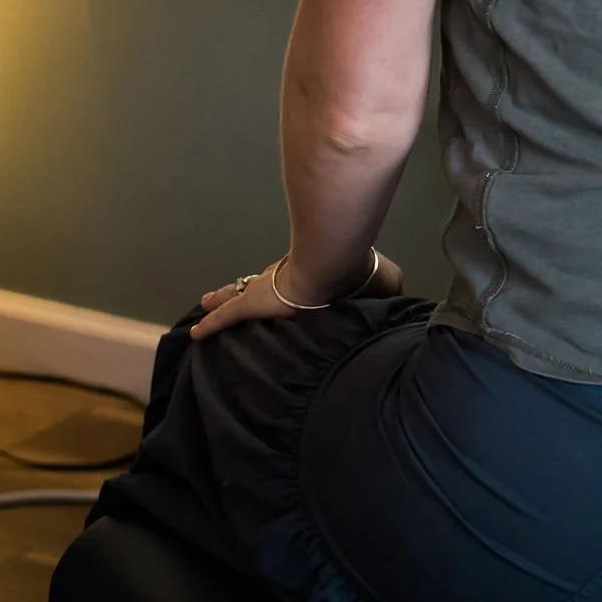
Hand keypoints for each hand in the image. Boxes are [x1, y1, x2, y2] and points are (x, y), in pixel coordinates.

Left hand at [192, 249, 400, 339]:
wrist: (333, 269)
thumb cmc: (357, 274)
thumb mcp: (386, 281)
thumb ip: (390, 288)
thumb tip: (403, 296)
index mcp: (313, 276)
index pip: (296, 279)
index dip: (286, 283)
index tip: (283, 289)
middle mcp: (284, 279)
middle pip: (260, 285)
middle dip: (247, 288)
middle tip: (233, 292)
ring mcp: (265, 291)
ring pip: (237, 294)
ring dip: (223, 299)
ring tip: (208, 300)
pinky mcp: (251, 303)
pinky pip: (226, 315)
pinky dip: (212, 323)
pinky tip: (197, 332)